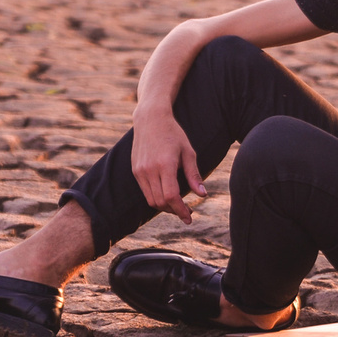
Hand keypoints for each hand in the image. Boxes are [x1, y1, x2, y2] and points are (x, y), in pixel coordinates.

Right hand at [131, 108, 205, 222]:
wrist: (150, 119)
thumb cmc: (173, 133)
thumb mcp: (188, 151)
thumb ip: (194, 175)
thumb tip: (202, 195)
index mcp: (165, 165)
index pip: (171, 196)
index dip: (181, 210)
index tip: (189, 218)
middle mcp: (149, 169)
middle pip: (161, 202)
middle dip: (174, 211)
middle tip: (187, 212)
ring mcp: (140, 170)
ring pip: (151, 200)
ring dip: (165, 207)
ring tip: (177, 206)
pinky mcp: (135, 170)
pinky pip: (145, 191)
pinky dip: (156, 198)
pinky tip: (166, 195)